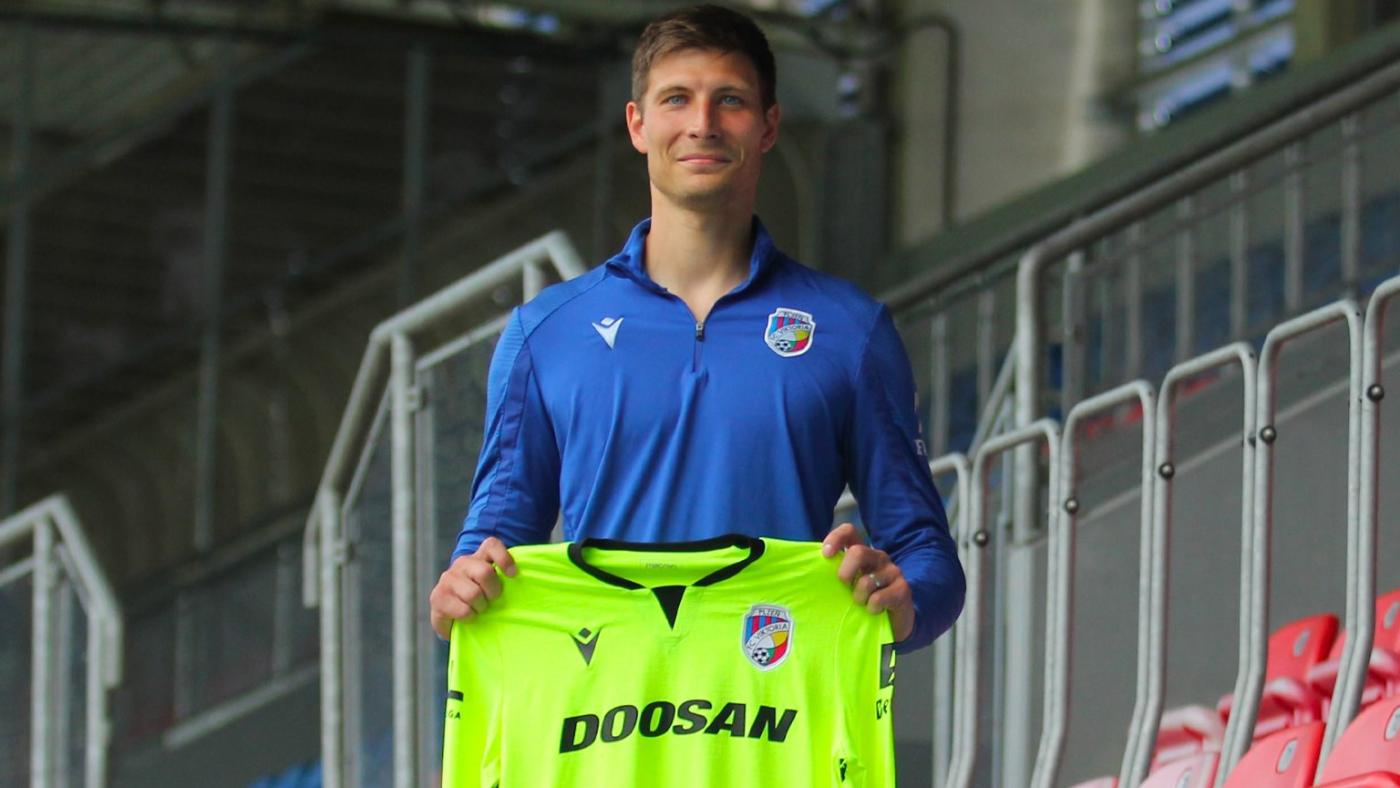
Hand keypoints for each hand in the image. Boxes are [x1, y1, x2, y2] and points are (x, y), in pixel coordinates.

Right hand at [428, 537, 516, 640]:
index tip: (512, 575)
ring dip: (480, 607)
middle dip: (493, 591)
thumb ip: (505, 579)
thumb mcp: (494, 586)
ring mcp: (447, 579)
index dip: (504, 558)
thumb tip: (520, 579)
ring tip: (478, 609)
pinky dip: (470, 617)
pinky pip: (463, 610)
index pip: (491, 545)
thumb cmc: (481, 600)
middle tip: (492, 600)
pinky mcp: (437, 597)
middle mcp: (462, 564)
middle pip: (485, 572)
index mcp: (478, 557)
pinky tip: (467, 616)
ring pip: (473, 593)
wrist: (453, 619)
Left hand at [822, 523, 913, 641]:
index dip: (836, 538)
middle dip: (845, 572)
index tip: (826, 555)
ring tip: (861, 604)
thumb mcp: (847, 585)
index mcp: (862, 553)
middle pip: (858, 552)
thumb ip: (833, 574)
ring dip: (858, 598)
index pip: (849, 531)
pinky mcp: (902, 589)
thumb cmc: (864, 600)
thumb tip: (806, 572)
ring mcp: (892, 572)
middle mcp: (878, 557)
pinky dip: (871, 608)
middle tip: (844, 586)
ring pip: (867, 581)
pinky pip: (878, 598)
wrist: (894, 622)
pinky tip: (874, 611)